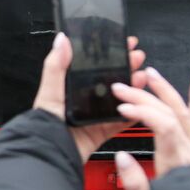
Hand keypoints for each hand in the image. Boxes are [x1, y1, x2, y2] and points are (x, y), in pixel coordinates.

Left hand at [33, 32, 147, 163]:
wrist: (52, 149)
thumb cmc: (46, 120)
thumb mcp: (50, 89)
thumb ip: (56, 65)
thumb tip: (62, 39)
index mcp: (72, 86)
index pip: (94, 65)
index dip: (110, 54)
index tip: (124, 44)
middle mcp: (85, 99)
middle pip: (111, 80)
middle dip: (126, 67)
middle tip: (138, 58)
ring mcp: (95, 114)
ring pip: (120, 98)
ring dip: (133, 87)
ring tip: (142, 77)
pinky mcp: (103, 130)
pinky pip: (122, 120)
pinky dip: (133, 112)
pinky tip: (143, 102)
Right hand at [112, 68, 189, 189]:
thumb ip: (135, 183)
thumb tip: (121, 157)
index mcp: (176, 165)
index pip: (163, 127)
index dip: (143, 112)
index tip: (122, 107)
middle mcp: (189, 152)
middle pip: (170, 114)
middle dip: (143, 97)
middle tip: (121, 88)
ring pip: (183, 111)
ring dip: (165, 90)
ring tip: (149, 75)